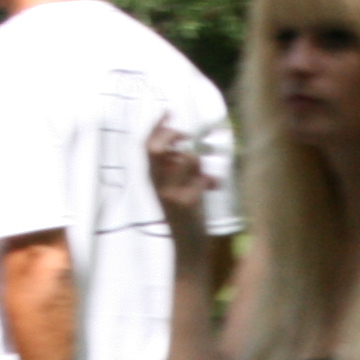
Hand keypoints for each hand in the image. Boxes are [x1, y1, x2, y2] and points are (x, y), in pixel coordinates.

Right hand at [145, 125, 212, 248]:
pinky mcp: (186, 202)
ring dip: (201, 165)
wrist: (188, 248)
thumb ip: (175, 168)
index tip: (168, 112)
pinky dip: (210, 181)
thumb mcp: (175, 188)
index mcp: (153, 179)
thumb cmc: (185, 215)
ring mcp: (170, 194)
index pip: (147, 147)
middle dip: (171, 134)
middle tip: (186, 134)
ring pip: (187, 158)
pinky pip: (201, 178)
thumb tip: (184, 145)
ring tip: (205, 178)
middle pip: (156, 149)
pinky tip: (212, 188)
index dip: (156, 128)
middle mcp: (157, 185)